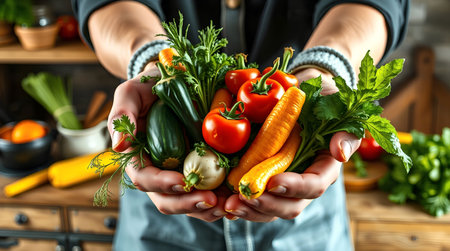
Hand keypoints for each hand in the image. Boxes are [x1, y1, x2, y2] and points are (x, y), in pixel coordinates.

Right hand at [108, 63, 226, 221]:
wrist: (172, 81)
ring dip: (206, 209)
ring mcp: (180, 173)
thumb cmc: (149, 88)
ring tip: (226, 205)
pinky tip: (233, 199)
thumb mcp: (131, 93)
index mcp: (138, 158)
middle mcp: (158, 171)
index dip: (161, 184)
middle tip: (210, 201)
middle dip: (188, 204)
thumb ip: (122, 116)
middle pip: (167, 199)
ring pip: (189, 203)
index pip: (145, 179)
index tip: (182, 181)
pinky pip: (207, 193)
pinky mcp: (200, 171)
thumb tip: (119, 146)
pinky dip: (219, 200)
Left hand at [223, 68, 360, 221]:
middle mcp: (303, 183)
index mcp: (324, 168)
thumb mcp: (335, 106)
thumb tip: (340, 153)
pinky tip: (222, 205)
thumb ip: (344, 128)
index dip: (295, 187)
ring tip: (229, 205)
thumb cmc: (319, 98)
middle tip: (245, 198)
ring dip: (249, 211)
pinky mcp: (263, 183)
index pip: (314, 185)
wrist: (298, 95)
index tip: (273, 183)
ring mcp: (282, 185)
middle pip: (291, 206)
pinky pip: (253, 202)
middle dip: (268, 205)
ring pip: (270, 209)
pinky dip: (239, 205)